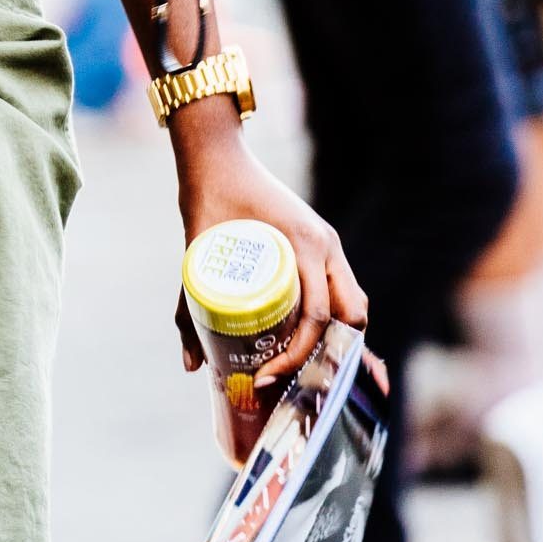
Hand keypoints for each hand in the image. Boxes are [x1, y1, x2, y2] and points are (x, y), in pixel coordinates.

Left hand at [169, 103, 372, 393]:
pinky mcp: (322, 247)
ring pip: (354, 305)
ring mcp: (328, 246)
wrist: (217, 157)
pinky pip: (343, 291)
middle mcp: (325, 246)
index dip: (299, 354)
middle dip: (331, 357)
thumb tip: (190, 365)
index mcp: (304, 243)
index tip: (267, 375)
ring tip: (310, 372)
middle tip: (297, 384)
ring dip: (339, 341)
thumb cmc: (207, 198)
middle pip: (351, 317)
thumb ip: (188, 306)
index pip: (317, 314)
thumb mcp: (195, 249)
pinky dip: (337, 321)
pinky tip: (320, 347)